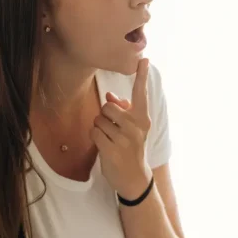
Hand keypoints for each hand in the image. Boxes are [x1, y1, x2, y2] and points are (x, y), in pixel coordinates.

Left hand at [92, 58, 152, 198]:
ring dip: (99, 128)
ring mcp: (125, 139)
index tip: (144, 60)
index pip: (141, 93)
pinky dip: (95, 138)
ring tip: (110, 139)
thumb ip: (123, 110)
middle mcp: (136, 126)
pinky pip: (94, 133)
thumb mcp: (133, 129)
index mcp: (142, 118)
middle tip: (113, 129)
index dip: (142, 76)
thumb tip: (110, 95)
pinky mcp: (112, 150)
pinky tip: (105, 146)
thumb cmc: (131, 148)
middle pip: (108, 107)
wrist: (134, 177)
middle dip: (105, 116)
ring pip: (98, 120)